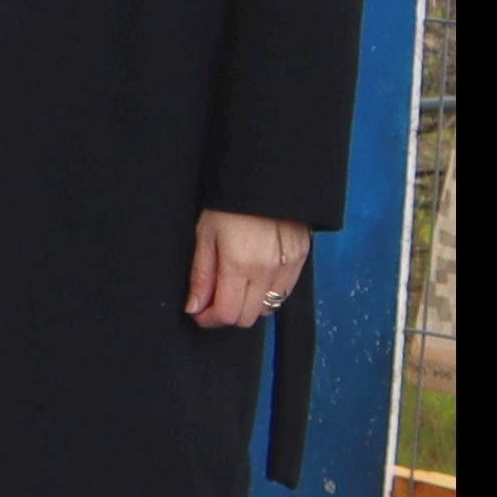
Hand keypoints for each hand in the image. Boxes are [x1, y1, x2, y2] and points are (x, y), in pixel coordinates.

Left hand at [188, 209, 309, 329]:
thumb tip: (194, 308)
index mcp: (239, 266)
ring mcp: (288, 268)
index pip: (226, 314)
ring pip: (267, 309)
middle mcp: (267, 272)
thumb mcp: (205, 235)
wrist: (266, 177)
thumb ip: (201, 276)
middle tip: (214, 298)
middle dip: (227, 313)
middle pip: (247, 318)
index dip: (208, 319)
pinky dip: (267, 293)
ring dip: (248, 304)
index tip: (199, 312)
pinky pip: (284, 293)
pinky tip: (256, 276)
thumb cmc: (230, 204)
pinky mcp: (301, 259)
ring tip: (235, 284)